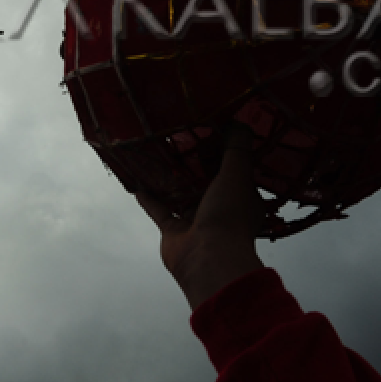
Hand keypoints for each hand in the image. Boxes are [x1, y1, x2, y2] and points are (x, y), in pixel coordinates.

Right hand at [137, 123, 264, 309]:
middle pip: (205, 182)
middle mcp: (220, 210)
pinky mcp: (173, 231)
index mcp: (242, 199)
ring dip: (170, 180)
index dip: (225, 153)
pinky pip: (160, 210)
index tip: (212, 130)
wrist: (208, 259)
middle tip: (180, 139)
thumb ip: (236, 149)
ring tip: (157, 157)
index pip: (235, 172)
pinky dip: (150, 198)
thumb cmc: (229, 216)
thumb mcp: (237, 174)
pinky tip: (138, 183)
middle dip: (195, 165)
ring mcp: (196, 221)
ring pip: (182, 195)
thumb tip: (239, 122)